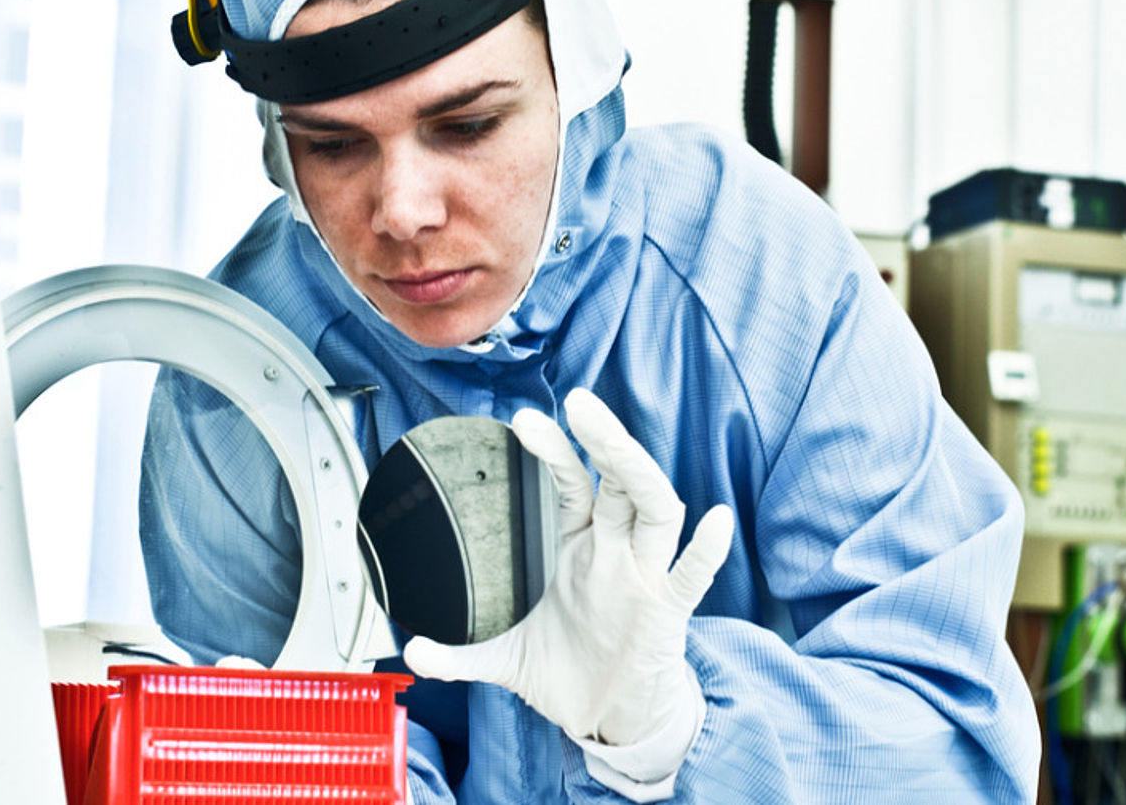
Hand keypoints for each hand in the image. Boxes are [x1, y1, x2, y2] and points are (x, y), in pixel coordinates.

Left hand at [403, 388, 732, 749]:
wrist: (610, 721)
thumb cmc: (568, 674)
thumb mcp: (506, 660)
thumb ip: (458, 654)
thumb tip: (410, 651)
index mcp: (580, 548)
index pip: (572, 483)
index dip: (554, 450)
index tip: (524, 421)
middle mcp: (616, 552)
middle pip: (618, 481)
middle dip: (603, 439)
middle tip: (579, 403)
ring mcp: (644, 578)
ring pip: (656, 511)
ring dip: (639, 474)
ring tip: (618, 442)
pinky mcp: (668, 613)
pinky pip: (692, 577)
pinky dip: (706, 551)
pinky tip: (715, 522)